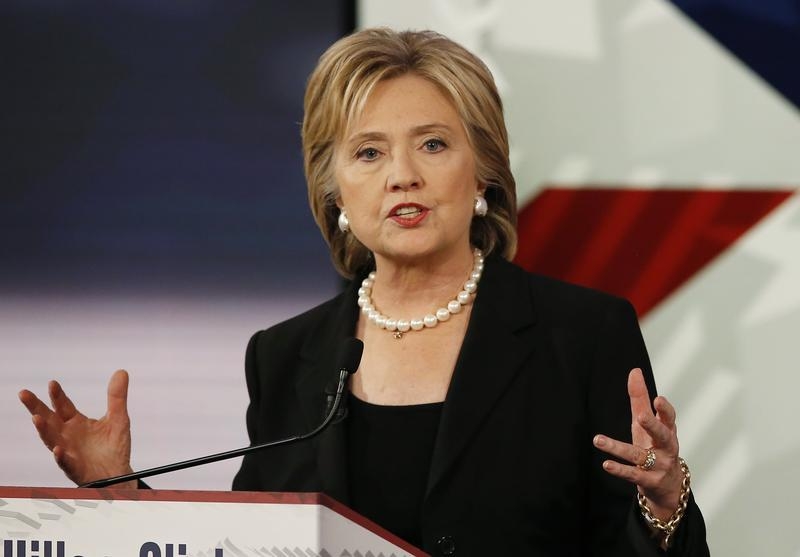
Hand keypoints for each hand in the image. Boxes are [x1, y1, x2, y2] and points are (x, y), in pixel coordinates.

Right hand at [18, 370, 135, 488]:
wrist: (118, 474)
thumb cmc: (114, 447)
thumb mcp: (119, 418)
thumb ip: (117, 397)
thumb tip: (121, 371)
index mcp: (76, 423)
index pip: (63, 406)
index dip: (57, 395)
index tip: (52, 383)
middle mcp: (67, 436)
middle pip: (49, 419)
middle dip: (36, 407)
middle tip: (24, 394)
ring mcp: (68, 452)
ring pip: (51, 440)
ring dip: (43, 430)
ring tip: (36, 418)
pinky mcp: (75, 468)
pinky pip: (66, 462)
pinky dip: (61, 456)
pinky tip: (58, 450)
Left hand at [593, 368, 683, 520]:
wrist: (670, 487)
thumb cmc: (656, 447)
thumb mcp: (647, 423)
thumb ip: (640, 399)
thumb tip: (635, 371)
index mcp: (667, 431)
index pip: (669, 418)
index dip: (665, 409)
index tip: (658, 398)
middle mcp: (666, 448)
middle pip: (662, 436)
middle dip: (652, 425)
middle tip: (641, 416)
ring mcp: (659, 466)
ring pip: (639, 455)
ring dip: (618, 448)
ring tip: (598, 439)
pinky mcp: (650, 481)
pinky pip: (633, 474)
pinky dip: (620, 469)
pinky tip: (606, 464)